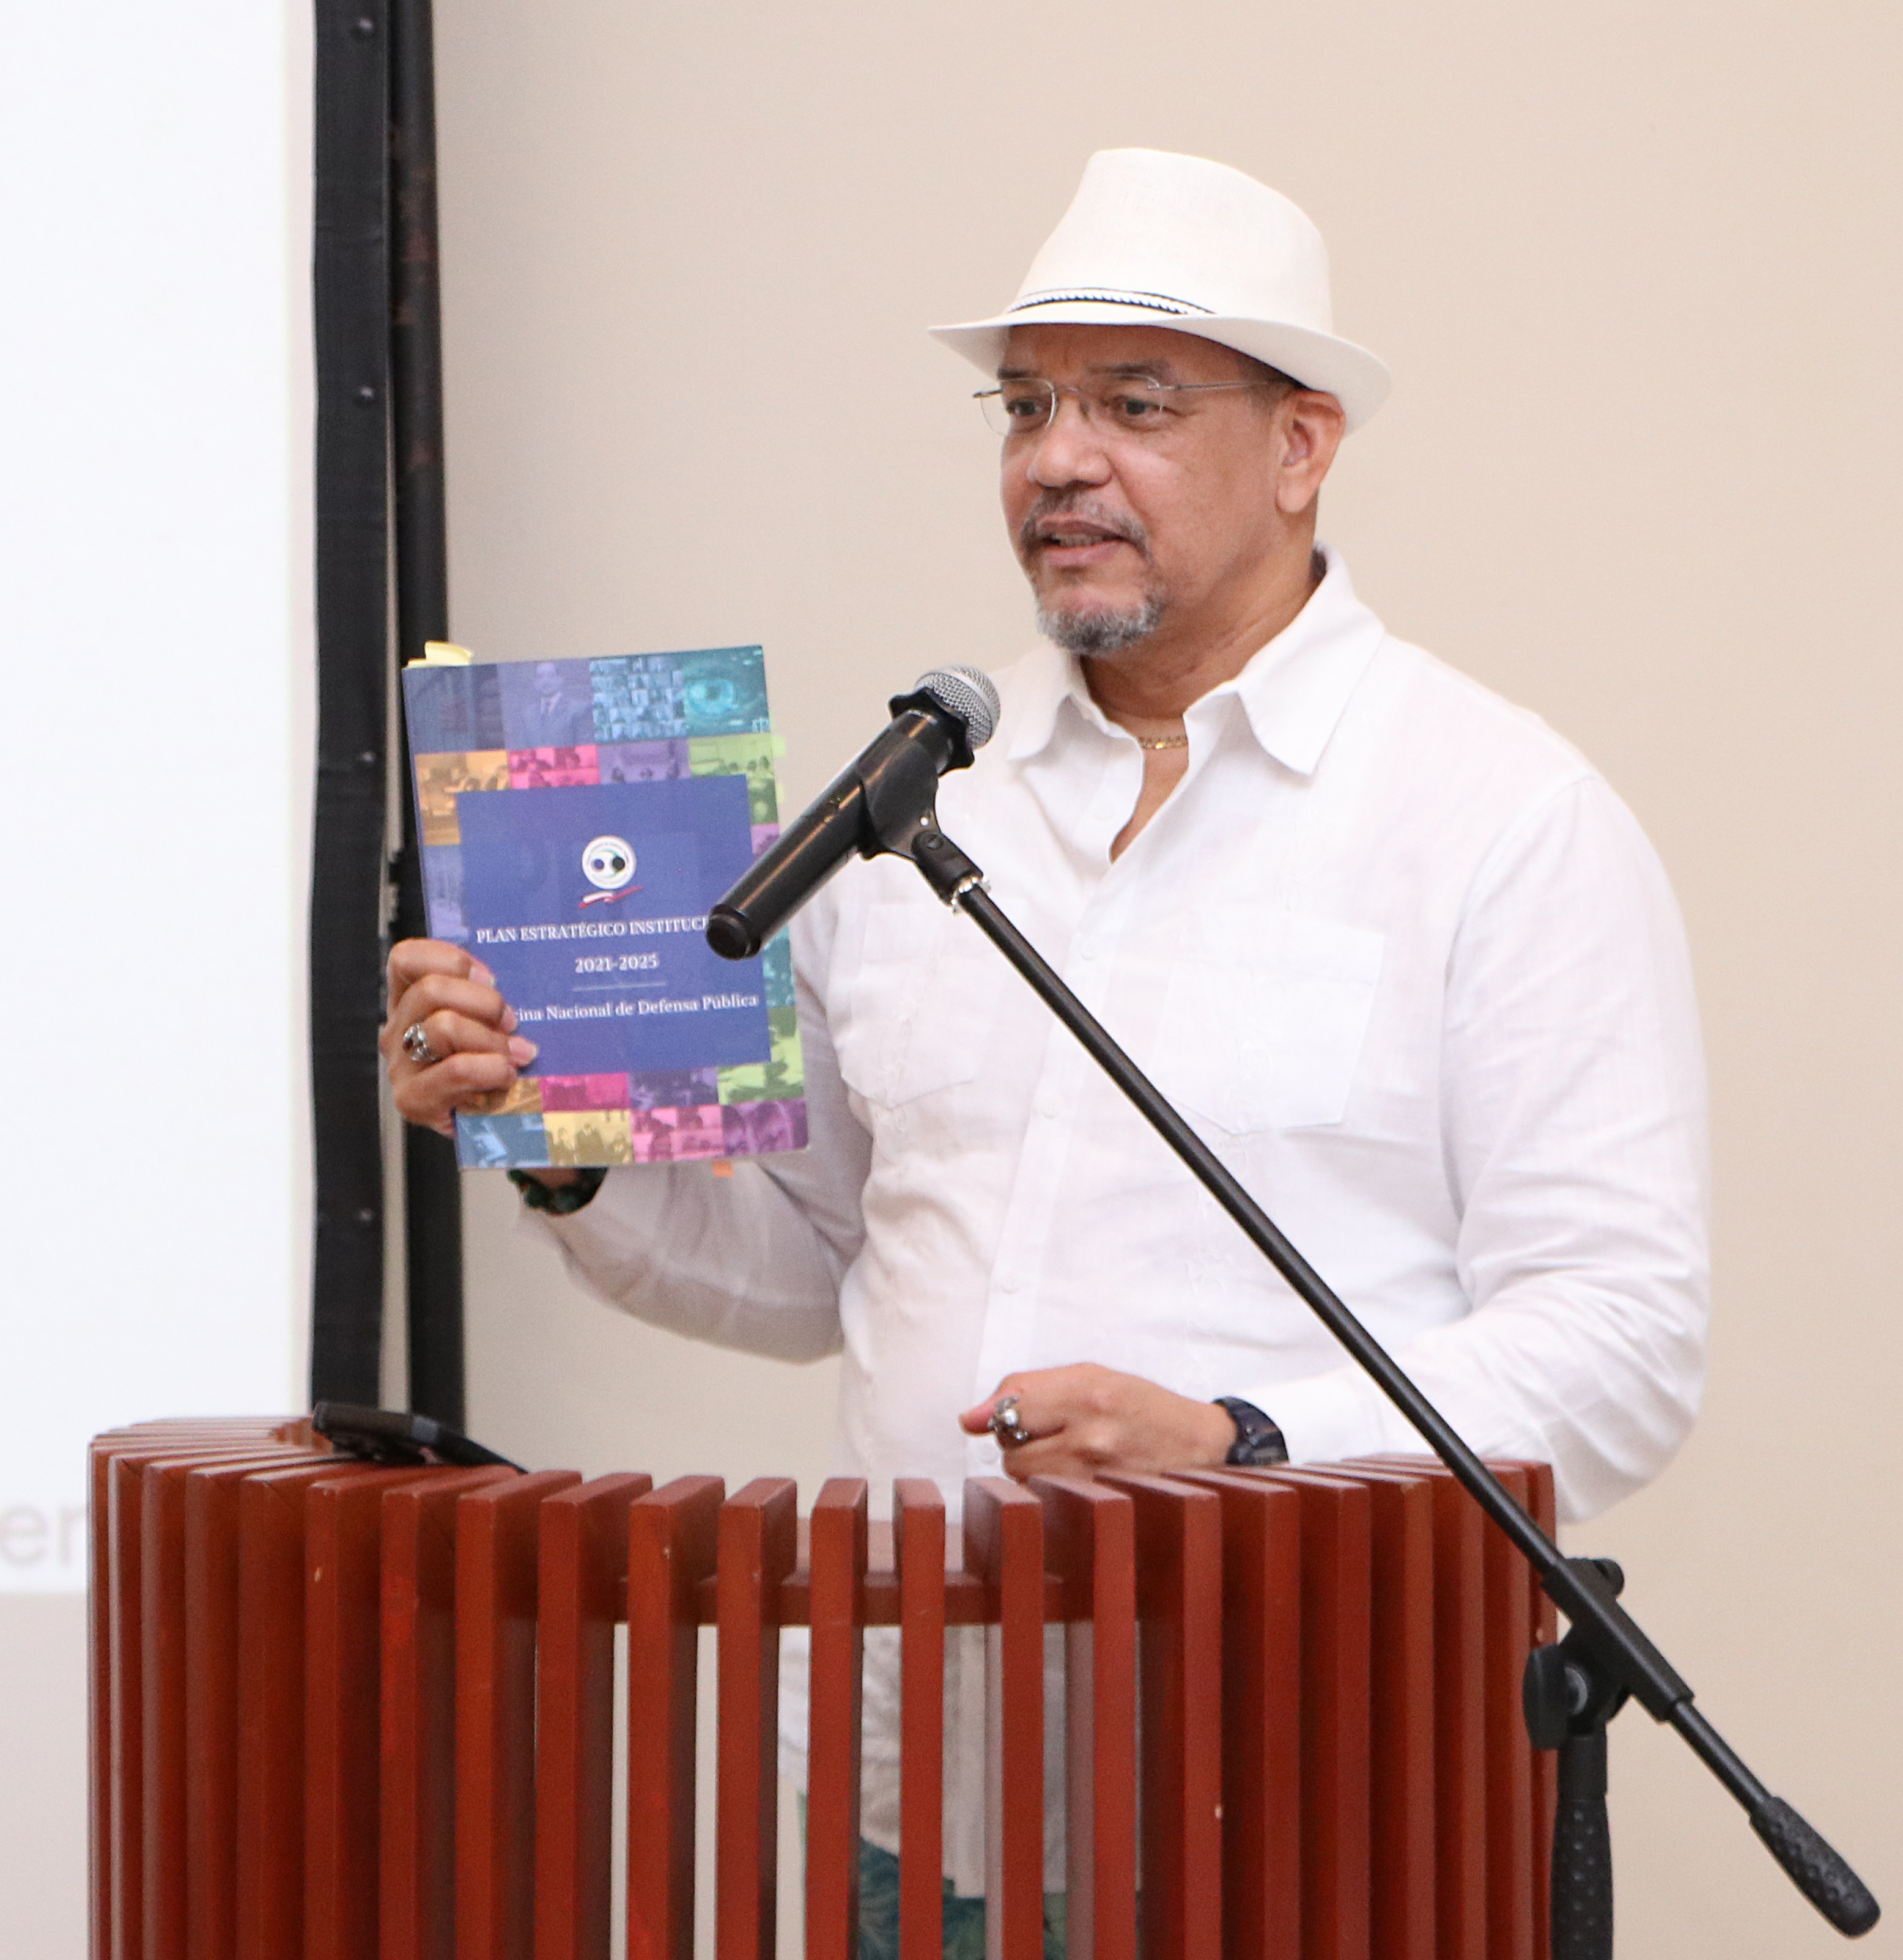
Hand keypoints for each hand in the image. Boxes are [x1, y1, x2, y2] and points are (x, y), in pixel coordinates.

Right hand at [379, 938, 537, 1138]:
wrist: (492, 1123)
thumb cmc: (492, 1064)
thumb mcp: (487, 1021)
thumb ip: (488, 998)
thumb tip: (524, 981)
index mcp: (410, 1001)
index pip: (406, 960)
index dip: (450, 959)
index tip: (489, 977)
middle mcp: (398, 1030)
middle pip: (430, 990)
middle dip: (483, 1001)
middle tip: (511, 1020)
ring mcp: (402, 1065)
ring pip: (443, 1027)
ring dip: (491, 1038)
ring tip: (517, 1053)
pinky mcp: (413, 1100)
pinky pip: (454, 1071)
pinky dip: (489, 1069)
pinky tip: (506, 1074)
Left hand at [958, 1363, 1235, 1483]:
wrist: (1201, 1445)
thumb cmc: (1142, 1405)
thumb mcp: (1090, 1376)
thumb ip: (1027, 1389)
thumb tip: (968, 1419)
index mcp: (1088, 1394)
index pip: (1010, 1410)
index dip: (1001, 1417)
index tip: (1005, 1422)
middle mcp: (1092, 1437)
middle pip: (1012, 1453)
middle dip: (1022, 1447)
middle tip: (1052, 1439)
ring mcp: (1100, 1478)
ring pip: (1029, 1483)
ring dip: (1037, 1473)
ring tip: (1072, 1459)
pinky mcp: (1105, 1508)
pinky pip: (1052, 1504)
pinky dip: (1056, 1495)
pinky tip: (1082, 1482)